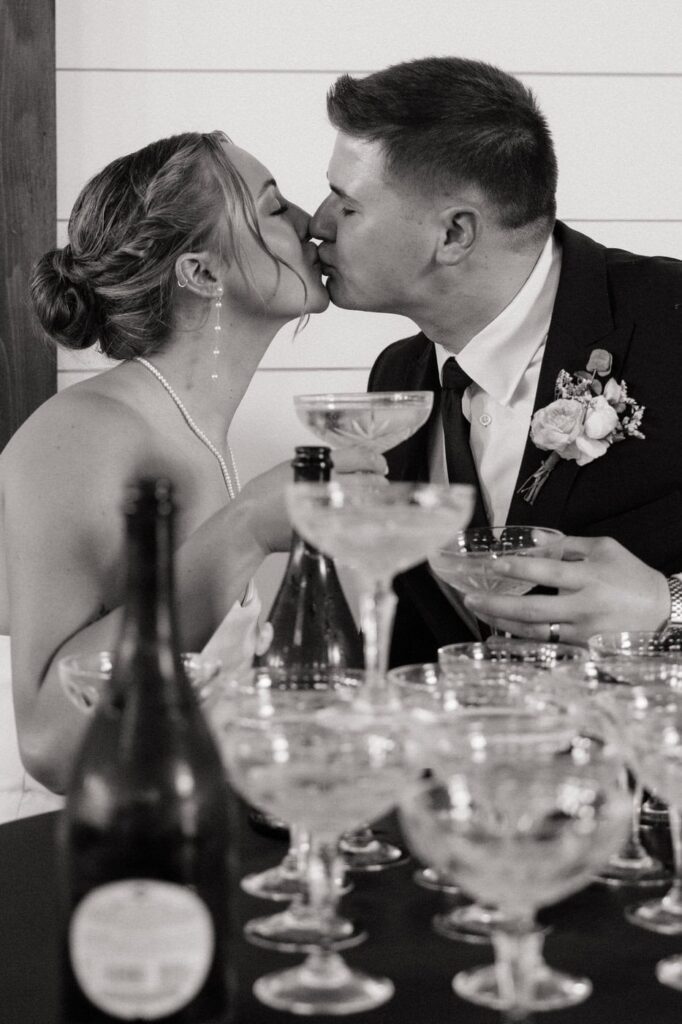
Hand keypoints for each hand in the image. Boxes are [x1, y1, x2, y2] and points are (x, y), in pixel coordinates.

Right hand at [238, 446, 387, 554]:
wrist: (250, 523)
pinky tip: (357, 513)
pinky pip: (352, 521)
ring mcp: (326, 510)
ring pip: (363, 501)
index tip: (379, 464)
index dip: (374, 460)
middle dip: (377, 481)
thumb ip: (319, 463)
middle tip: (379, 480)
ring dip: (372, 499)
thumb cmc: (264, 495)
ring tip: (372, 497)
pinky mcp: (324, 530)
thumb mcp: (291, 467)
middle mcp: (323, 487)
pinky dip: (358, 516)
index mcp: (315, 467)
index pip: (358, 458)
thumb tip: (350, 462)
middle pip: (367, 480)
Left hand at [463, 535, 670, 643]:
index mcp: (590, 576)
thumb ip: (565, 544)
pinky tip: (501, 633)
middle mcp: (585, 606)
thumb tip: (531, 537)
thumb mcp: (604, 549)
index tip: (494, 565)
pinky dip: (521, 639)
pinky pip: (547, 644)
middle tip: (470, 598)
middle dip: (497, 604)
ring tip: (480, 613)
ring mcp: (583, 631)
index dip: (519, 567)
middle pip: (533, 609)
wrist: (662, 612)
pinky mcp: (583, 648)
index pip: (548, 571)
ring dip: (503, 623)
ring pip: (536, 631)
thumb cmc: (631, 577)